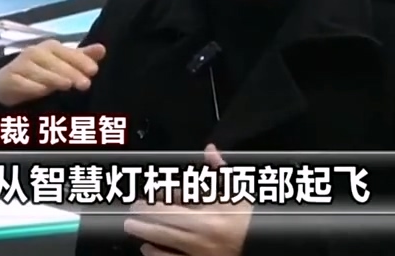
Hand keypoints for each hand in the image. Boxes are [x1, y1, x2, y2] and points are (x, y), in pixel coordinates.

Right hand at [0, 39, 105, 107]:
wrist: (7, 81)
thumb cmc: (39, 70)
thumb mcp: (61, 63)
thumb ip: (81, 57)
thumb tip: (102, 49)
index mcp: (51, 47)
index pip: (68, 52)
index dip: (81, 60)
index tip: (94, 71)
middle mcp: (35, 52)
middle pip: (54, 62)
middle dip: (70, 72)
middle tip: (85, 84)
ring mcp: (21, 65)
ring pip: (39, 71)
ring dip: (53, 78)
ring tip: (67, 85)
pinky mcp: (9, 78)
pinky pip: (22, 83)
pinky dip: (32, 87)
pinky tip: (43, 91)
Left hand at [124, 145, 253, 255]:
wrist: (263, 249)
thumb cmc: (248, 222)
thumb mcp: (239, 194)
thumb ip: (222, 172)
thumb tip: (210, 150)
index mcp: (214, 212)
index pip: (182, 199)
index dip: (162, 194)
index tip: (149, 192)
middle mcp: (205, 233)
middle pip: (167, 219)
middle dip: (147, 213)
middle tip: (133, 209)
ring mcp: (201, 251)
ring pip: (166, 240)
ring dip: (146, 233)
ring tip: (132, 226)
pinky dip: (156, 255)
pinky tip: (146, 248)